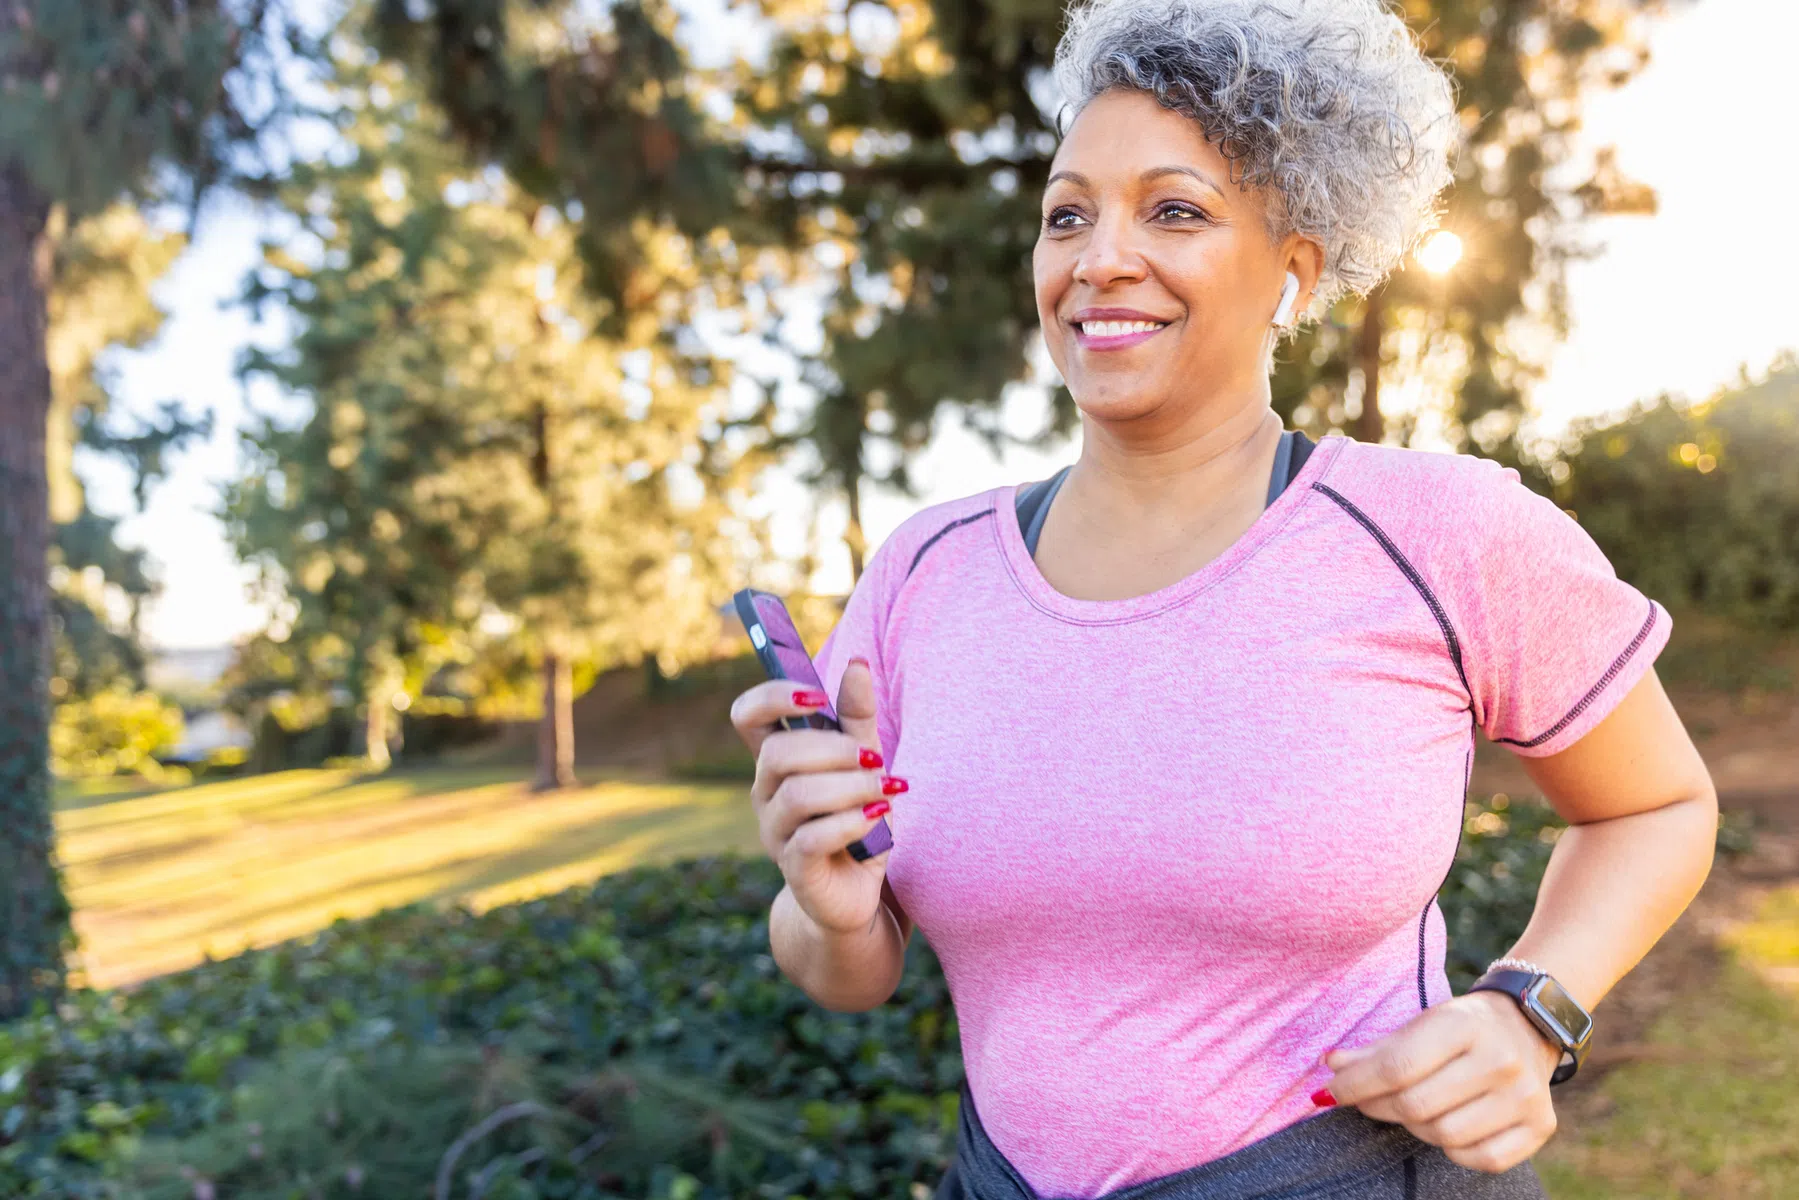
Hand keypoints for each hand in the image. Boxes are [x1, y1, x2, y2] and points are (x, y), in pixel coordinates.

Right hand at [729, 658, 900, 935]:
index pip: (747, 714)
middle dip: (834, 749)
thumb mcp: (864, 762)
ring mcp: (774, 832)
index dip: (774, 697)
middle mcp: (765, 792)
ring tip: (886, 793)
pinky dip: (851, 822)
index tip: (817, 698)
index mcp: (775, 760)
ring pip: (798, 795)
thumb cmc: (856, 820)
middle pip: (778, 753)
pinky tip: (877, 818)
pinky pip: (812, 838)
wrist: (857, 892)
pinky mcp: (794, 868)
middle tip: (876, 759)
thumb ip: (857, 718)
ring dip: (851, 787)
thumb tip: (858, 663)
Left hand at [1320, 991, 1564, 1173]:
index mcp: (1464, 1025)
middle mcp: (1501, 1060)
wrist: (1528, 1024)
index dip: (1355, 1085)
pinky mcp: (1541, 1125)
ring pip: (1444, 1136)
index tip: (1329, 1093)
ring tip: (1411, 1108)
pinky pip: (1481, 1159)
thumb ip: (1375, 1049)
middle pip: (1416, 1106)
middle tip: (1365, 1100)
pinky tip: (1447, 1124)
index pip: (1398, 1067)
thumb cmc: (1461, 1026)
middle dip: (1378, 1106)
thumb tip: (1331, 1067)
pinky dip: (1454, 1151)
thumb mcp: (1419, 1024)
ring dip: (1414, 1128)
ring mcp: (1525, 1096)